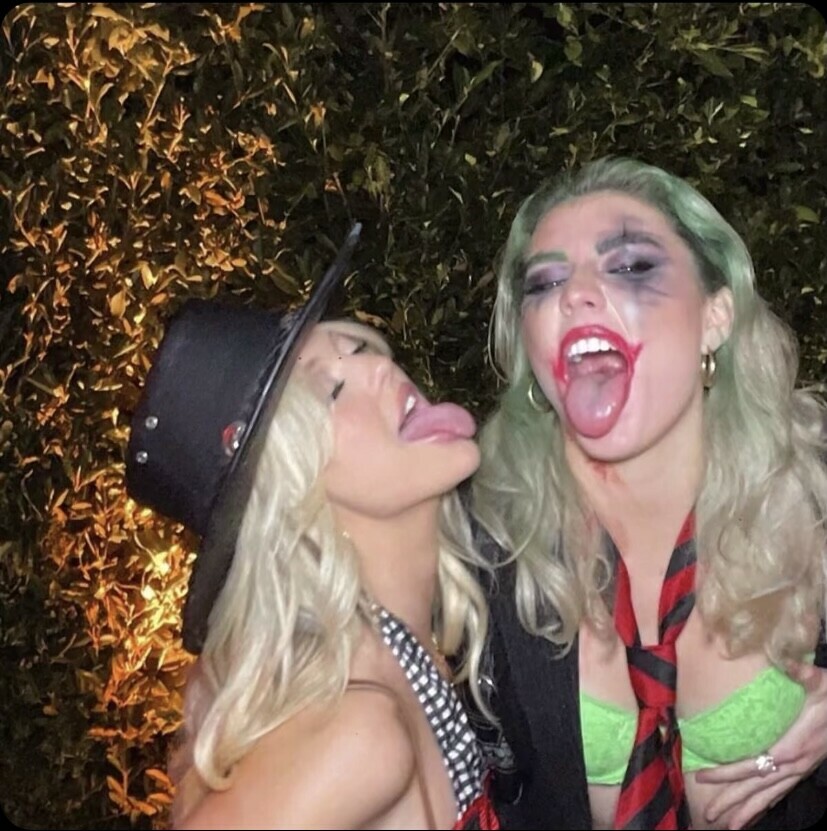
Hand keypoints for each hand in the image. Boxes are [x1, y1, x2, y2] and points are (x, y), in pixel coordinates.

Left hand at [694, 663, 826, 829]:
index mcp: (790, 746)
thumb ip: (801, 673)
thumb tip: (786, 660)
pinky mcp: (802, 770)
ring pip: (768, 795)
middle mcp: (792, 764)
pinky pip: (780, 792)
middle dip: (732, 800)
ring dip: (746, 810)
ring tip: (726, 824)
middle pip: (756, 786)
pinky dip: (765, 804)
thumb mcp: (819, 682)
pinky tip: (753, 813)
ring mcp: (798, 770)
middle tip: (709, 814)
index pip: (751, 764)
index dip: (726, 773)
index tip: (702, 776)